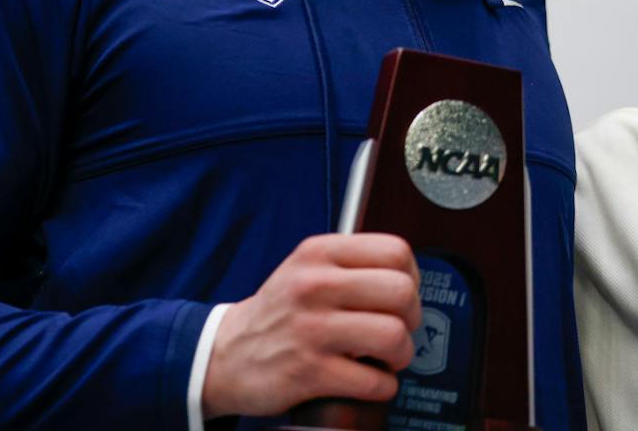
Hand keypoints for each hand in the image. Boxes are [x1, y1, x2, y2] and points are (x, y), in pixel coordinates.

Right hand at [200, 233, 421, 417]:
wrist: (225, 355)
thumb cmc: (278, 313)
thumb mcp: (306, 269)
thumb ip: (352, 265)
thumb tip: (407, 280)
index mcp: (319, 253)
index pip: (395, 251)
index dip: (412, 277)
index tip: (403, 295)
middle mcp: (315, 285)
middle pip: (401, 293)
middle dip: (412, 318)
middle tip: (398, 329)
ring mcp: (311, 329)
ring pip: (393, 336)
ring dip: (401, 355)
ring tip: (387, 358)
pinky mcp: (309, 372)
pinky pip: (373, 381)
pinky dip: (381, 387)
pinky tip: (369, 381)